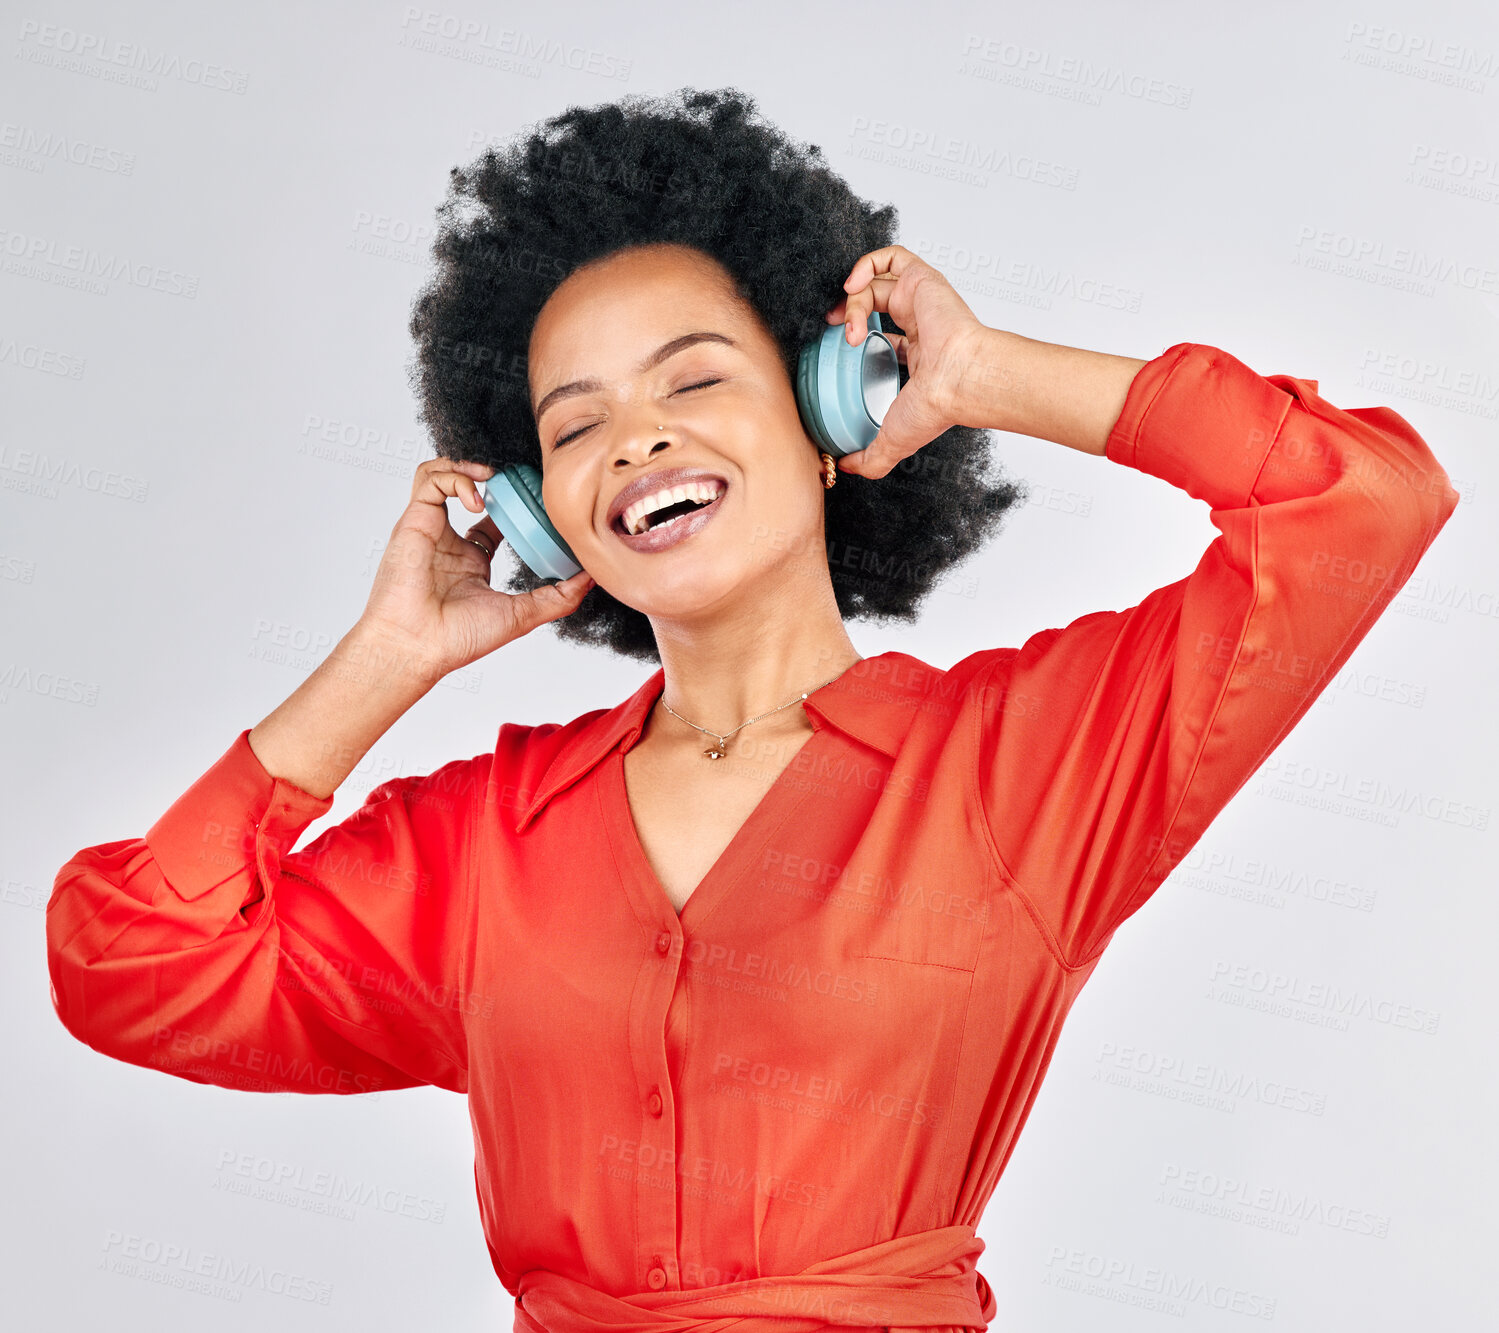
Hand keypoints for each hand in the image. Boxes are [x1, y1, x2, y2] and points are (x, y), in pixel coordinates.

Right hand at [357, 458, 594, 676]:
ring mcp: (429, 528)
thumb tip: (592, 578)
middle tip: (522, 477)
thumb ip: (558, 597)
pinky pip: (429, 479)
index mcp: (470, 561)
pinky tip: (476, 497)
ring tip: (494, 477)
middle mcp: (448, 541)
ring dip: (470, 467)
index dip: (515, 505)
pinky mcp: (413, 520)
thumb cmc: (457, 639)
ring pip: (443, 475)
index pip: (492, 520)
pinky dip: (455, 477)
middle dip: (495, 477)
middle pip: (468, 490)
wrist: (417, 646)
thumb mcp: (522, 615)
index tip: (539, 501)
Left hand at [823, 245, 989, 479]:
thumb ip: (870, 457)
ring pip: (876, 285)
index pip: (884, 336)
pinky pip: (890, 257)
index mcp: (919, 354)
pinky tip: (851, 286)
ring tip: (847, 329)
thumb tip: (845, 468)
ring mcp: (921, 300)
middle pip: (874, 305)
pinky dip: (865, 265)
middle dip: (847, 313)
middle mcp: (920, 323)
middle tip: (833, 331)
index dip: (857, 336)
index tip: (840, 347)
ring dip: (851, 303)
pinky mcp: (922, 280)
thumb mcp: (893, 440)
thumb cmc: (938, 405)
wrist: (958, 378)